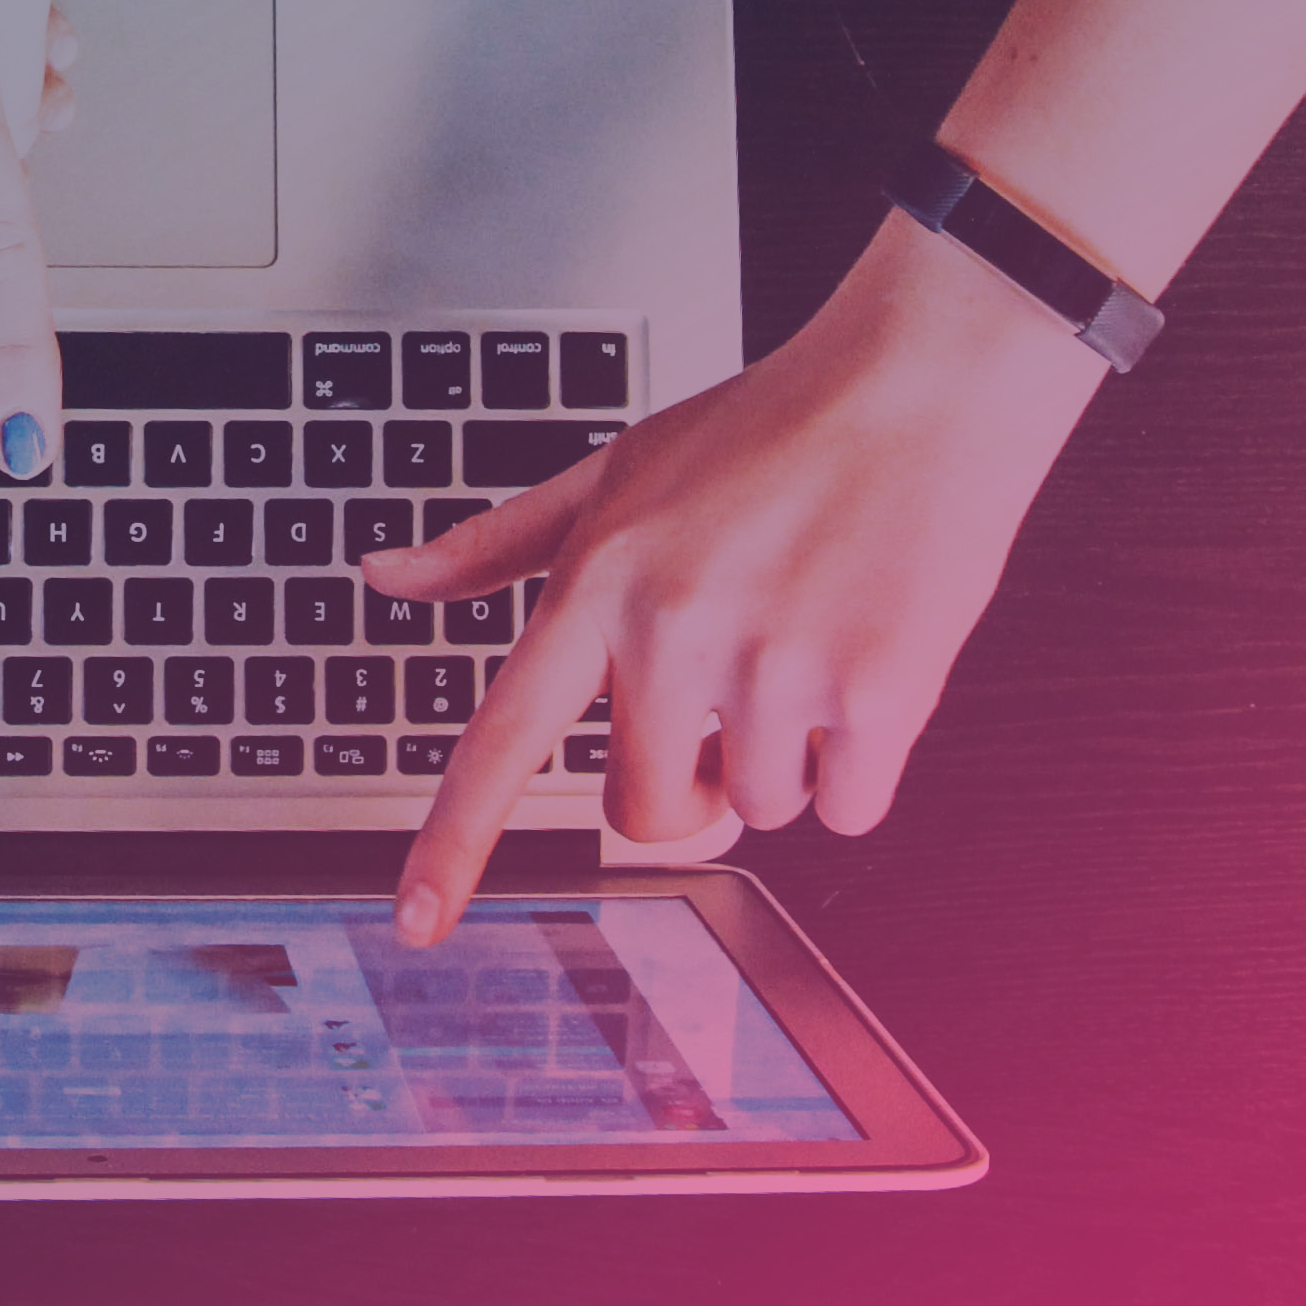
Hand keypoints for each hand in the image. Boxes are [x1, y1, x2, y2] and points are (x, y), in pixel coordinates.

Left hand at [363, 213, 1107, 941]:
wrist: (921, 384)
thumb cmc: (767, 428)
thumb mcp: (615, 469)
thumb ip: (498, 544)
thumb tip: (385, 577)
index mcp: (601, 583)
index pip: (505, 738)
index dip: (455, 841)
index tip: (418, 921)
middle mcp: (675, 632)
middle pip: (646, 811)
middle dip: (686, 784)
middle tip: (727, 702)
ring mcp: (776, 667)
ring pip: (758, 809)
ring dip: (785, 760)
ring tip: (806, 643)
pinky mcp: (877, 693)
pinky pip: (847, 809)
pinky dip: (861, 767)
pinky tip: (866, 666)